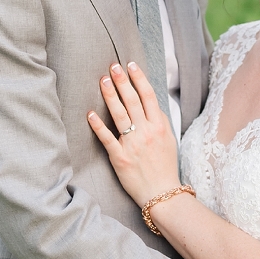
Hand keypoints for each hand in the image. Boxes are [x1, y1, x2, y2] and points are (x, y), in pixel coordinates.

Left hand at [88, 62, 180, 207]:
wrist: (163, 193)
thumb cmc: (165, 166)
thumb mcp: (169, 139)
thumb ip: (159, 120)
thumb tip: (150, 102)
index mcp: (159, 126)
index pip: (148, 96)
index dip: (139, 78)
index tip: (130, 65)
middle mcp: (147, 132)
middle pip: (133, 101)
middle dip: (122, 81)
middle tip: (113, 66)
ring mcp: (132, 144)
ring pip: (120, 115)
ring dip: (111, 96)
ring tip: (103, 80)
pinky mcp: (120, 157)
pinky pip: (107, 138)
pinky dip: (98, 125)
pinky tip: (90, 113)